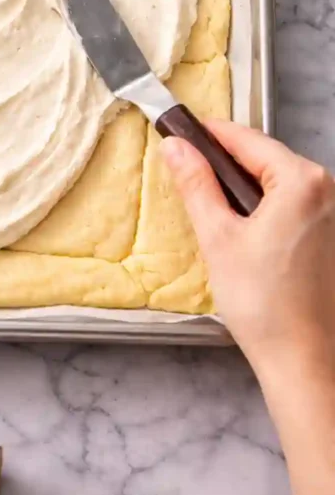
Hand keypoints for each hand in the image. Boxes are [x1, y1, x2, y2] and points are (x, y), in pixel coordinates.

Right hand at [161, 122, 334, 379]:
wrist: (305, 361)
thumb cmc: (263, 303)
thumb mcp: (218, 236)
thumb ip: (196, 184)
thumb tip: (175, 147)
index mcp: (303, 181)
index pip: (246, 138)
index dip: (208, 134)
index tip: (179, 132)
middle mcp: (328, 190)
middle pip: (265, 158)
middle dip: (225, 162)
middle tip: (187, 172)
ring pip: (278, 182)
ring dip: (245, 186)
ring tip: (210, 206)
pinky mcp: (332, 236)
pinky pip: (292, 204)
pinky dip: (265, 206)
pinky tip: (242, 230)